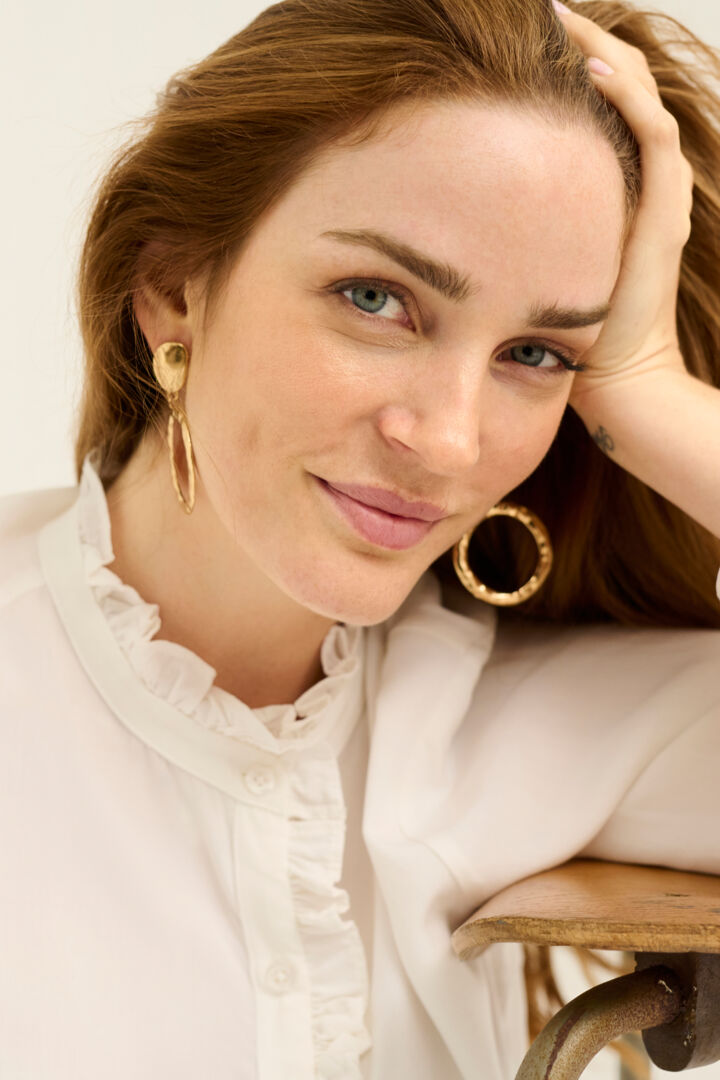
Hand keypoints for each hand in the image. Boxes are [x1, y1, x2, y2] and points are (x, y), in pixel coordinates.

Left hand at [552, 2, 695, 416]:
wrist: (618, 376)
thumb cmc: (570, 327)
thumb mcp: (540, 254)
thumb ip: (518, 217)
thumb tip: (459, 187)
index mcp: (620, 181)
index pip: (604, 98)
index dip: (572, 59)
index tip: (524, 33)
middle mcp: (647, 176)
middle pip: (625, 80)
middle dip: (585, 39)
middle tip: (542, 7)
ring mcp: (663, 190)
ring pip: (641, 94)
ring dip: (601, 51)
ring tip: (559, 17)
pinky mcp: (665, 211)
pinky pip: (652, 134)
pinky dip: (623, 96)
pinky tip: (587, 68)